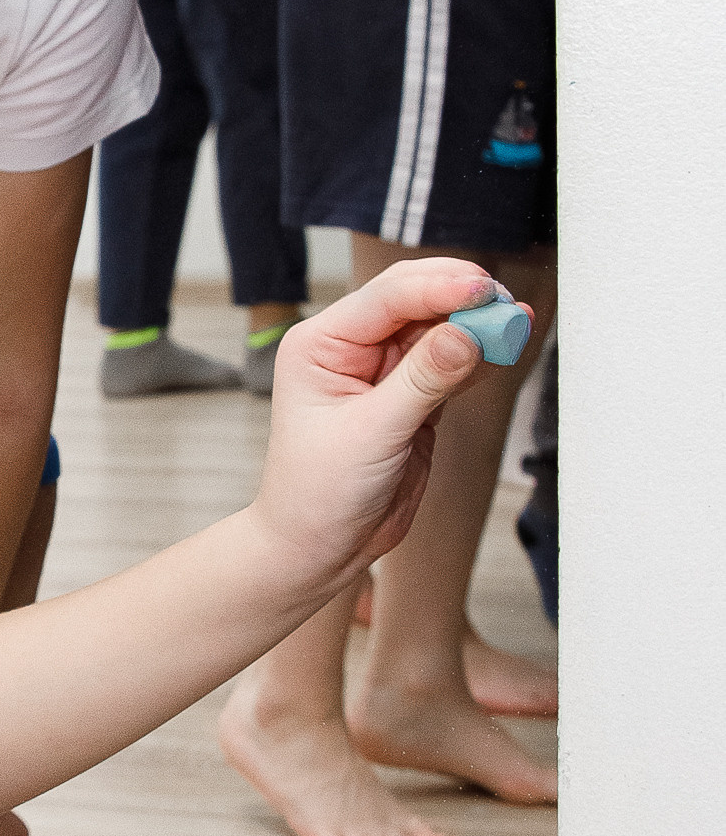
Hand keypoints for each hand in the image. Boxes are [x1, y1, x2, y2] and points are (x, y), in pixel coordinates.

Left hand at [250, 261, 500, 591]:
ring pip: (437, 330)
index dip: (437, 288)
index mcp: (321, 343)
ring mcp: (383, 371)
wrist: (321, 547)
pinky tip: (506, 347)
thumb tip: (466, 335)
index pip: (386, 298)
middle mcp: (350, 348)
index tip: (483, 290)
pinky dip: (479, 356)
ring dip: (476, 325)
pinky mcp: (412, 397)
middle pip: (414, 301)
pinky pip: (450, 364)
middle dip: (460, 299)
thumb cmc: (319, 493)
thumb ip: (422, 382)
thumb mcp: (371, 434)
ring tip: (515, 322)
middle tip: (505, 305)